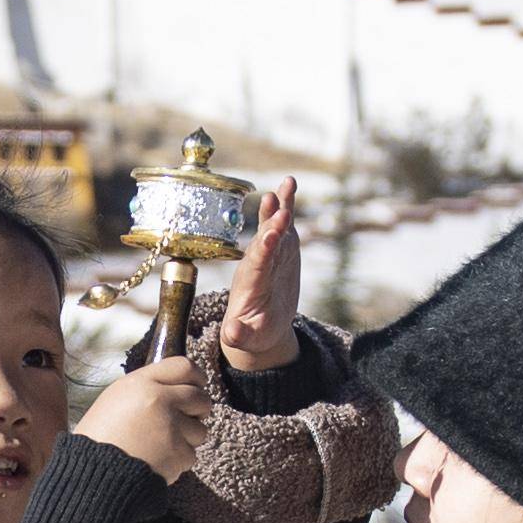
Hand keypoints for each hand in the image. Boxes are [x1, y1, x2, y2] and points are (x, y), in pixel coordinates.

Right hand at [79, 354, 217, 480]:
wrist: (94, 474)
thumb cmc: (99, 438)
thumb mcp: (115, 399)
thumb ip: (146, 389)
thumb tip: (176, 388)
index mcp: (141, 383)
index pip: (184, 367)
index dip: (196, 377)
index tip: (198, 385)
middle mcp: (160, 400)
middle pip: (200, 398)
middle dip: (198, 409)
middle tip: (188, 418)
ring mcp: (171, 428)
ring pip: (200, 430)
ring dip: (187, 438)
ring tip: (162, 444)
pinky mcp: (178, 454)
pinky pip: (190, 455)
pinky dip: (178, 461)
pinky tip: (157, 461)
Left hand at [217, 181, 305, 373]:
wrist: (260, 324)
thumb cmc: (253, 333)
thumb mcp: (246, 338)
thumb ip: (238, 335)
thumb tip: (231, 333)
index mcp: (250, 285)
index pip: (256, 266)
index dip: (263, 251)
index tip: (268, 237)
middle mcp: (257, 264)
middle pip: (265, 242)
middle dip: (272, 226)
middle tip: (280, 209)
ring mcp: (269, 253)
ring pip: (273, 227)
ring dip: (279, 207)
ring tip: (287, 184)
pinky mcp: (281, 248)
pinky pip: (283, 225)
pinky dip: (287, 205)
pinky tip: (290, 184)